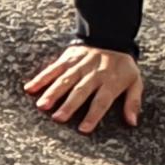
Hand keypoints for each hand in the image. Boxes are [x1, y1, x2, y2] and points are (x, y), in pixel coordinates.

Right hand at [25, 42, 143, 134]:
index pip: (102, 100)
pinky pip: (53, 68)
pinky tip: (30, 88)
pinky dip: (41, 77)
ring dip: (53, 92)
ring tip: (42, 105)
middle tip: (58, 118)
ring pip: (65, 80)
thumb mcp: (135, 81)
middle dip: (69, 104)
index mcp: (111, 81)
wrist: (111, 35)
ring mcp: (79, 65)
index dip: (93, 115)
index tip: (83, 129)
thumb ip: (133, 102)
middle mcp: (94, 74)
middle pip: (81, 90)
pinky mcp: (68, 58)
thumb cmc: (123, 65)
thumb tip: (132, 122)